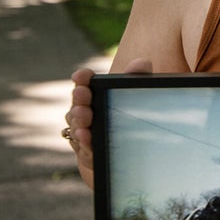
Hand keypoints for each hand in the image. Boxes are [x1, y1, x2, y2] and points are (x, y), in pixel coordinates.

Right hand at [66, 58, 150, 188]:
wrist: (131, 157)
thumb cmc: (129, 120)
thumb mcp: (135, 98)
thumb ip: (137, 78)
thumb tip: (142, 63)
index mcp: (95, 96)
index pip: (84, 83)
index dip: (82, 78)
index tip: (82, 75)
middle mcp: (86, 113)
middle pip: (78, 104)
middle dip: (80, 98)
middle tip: (83, 93)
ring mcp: (84, 134)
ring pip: (77, 126)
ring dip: (79, 120)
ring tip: (84, 115)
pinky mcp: (89, 154)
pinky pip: (84, 148)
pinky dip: (84, 142)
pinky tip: (87, 137)